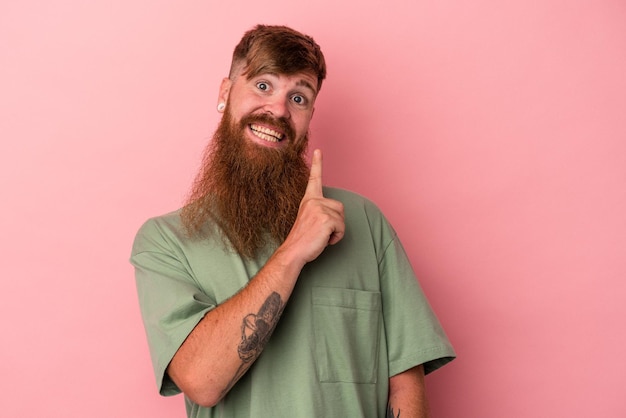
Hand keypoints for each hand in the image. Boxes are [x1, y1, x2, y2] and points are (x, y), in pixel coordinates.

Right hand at [282, 149, 344, 264]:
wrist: (293, 252)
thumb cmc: (302, 240)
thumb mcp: (309, 220)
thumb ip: (318, 212)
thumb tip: (331, 216)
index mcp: (308, 200)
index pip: (314, 179)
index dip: (317, 164)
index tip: (318, 150)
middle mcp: (313, 201)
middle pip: (339, 207)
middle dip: (336, 222)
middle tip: (321, 232)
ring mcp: (319, 209)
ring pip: (342, 218)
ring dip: (336, 231)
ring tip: (321, 236)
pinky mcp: (326, 219)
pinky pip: (342, 227)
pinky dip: (337, 237)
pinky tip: (324, 240)